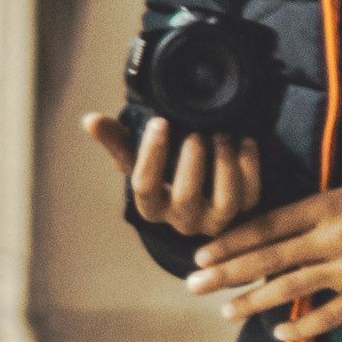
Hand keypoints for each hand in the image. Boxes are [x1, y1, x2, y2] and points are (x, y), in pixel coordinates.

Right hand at [83, 112, 260, 240]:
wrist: (201, 188)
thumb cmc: (165, 169)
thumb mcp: (137, 157)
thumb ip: (116, 139)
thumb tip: (90, 121)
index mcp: (152, 206)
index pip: (144, 187)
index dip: (151, 155)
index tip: (159, 123)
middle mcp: (183, 219)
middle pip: (185, 198)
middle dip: (191, 164)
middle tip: (196, 133)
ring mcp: (216, 220)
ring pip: (225, 203)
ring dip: (225, 167)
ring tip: (221, 136)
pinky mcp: (246, 214)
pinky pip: (252, 197)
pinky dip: (250, 168)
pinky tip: (245, 141)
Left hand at [181, 178, 341, 339]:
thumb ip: (317, 208)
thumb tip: (278, 227)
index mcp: (325, 206)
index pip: (266, 225)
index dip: (230, 241)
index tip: (201, 253)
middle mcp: (331, 238)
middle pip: (267, 258)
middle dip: (225, 272)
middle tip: (193, 285)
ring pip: (289, 288)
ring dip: (253, 302)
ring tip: (225, 312)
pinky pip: (327, 316)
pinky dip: (301, 327)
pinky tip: (278, 334)